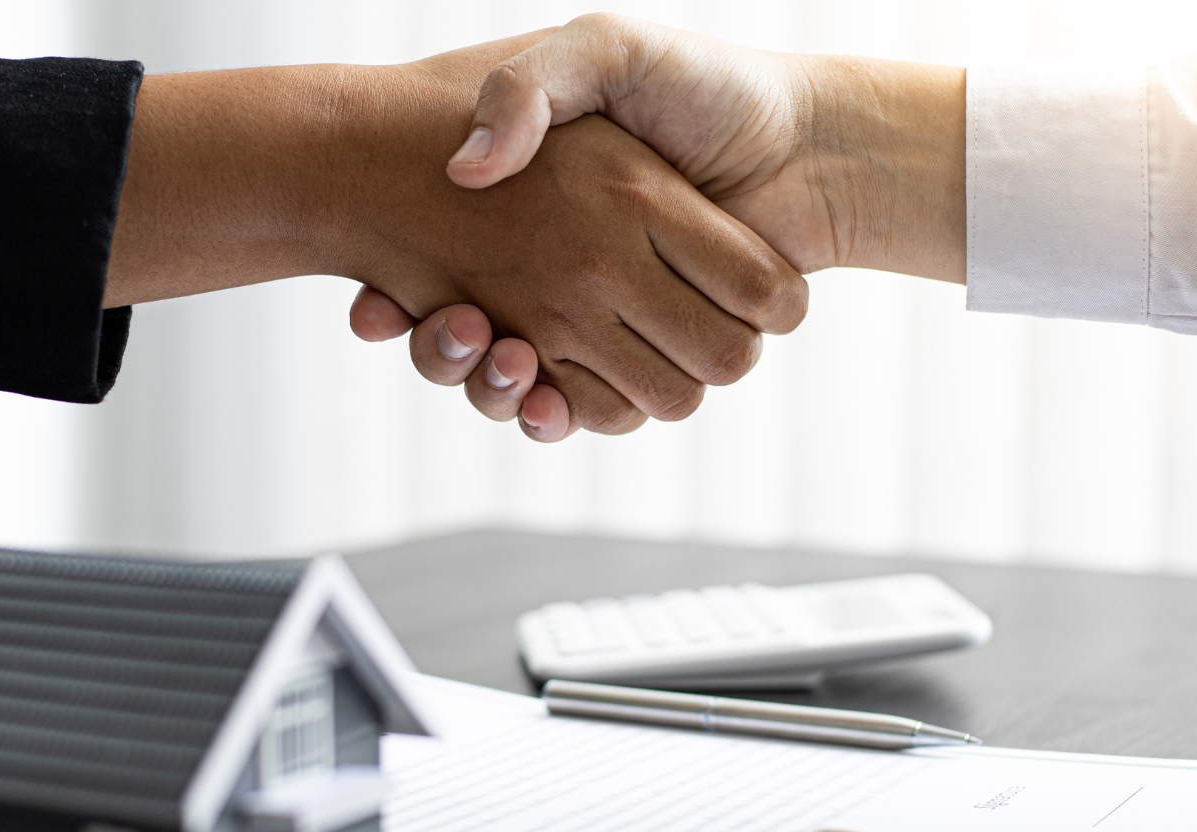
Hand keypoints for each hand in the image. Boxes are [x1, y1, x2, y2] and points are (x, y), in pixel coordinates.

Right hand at [107, 33, 804, 437]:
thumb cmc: (712, 91)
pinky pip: (585, 411)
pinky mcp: (647, 360)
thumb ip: (532, 85)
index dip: (403, 303)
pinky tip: (538, 390)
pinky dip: (552, 413)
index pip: (435, 279)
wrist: (814, 146)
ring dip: (493, 385)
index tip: (382, 298)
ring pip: (520, 389)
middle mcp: (566, 275)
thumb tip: (470, 167)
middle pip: (473, 348)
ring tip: (486, 345)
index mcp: (532, 217)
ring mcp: (605, 323)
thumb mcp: (606, 52)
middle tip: (448, 322)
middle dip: (449, 353)